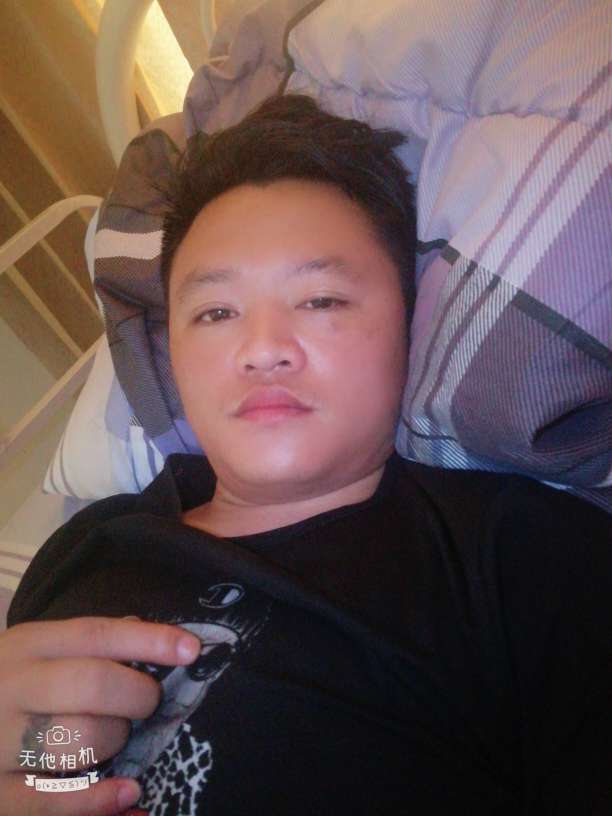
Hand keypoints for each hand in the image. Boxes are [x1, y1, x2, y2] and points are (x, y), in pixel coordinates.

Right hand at [0, 616, 200, 814]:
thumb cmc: (11, 687)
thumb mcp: (38, 653)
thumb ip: (88, 645)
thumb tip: (150, 635)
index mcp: (26, 646)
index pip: (95, 634)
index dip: (149, 640)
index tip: (190, 649)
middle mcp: (10, 688)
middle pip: (92, 684)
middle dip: (136, 695)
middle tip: (145, 704)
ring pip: (76, 741)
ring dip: (111, 742)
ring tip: (112, 740)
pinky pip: (49, 801)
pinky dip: (94, 802)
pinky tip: (128, 794)